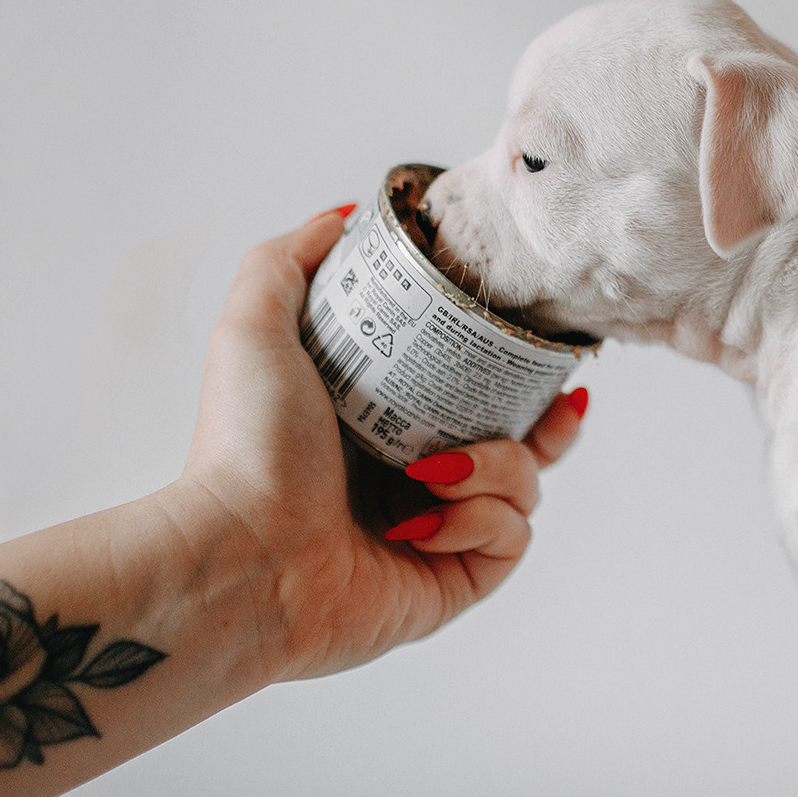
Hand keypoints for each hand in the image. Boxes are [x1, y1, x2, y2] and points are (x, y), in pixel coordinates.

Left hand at [171, 206, 585, 682]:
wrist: (244, 556)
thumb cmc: (245, 450)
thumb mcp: (255, 327)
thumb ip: (289, 260)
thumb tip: (345, 215)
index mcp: (386, 421)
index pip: (479, 389)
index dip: (520, 368)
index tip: (541, 347)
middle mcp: (419, 477)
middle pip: (528, 440)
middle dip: (551, 420)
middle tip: (554, 406)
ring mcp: (443, 532)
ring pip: (527, 484)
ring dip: (496, 467)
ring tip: (433, 468)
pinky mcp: (457, 581)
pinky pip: (512, 536)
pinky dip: (478, 519)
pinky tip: (425, 521)